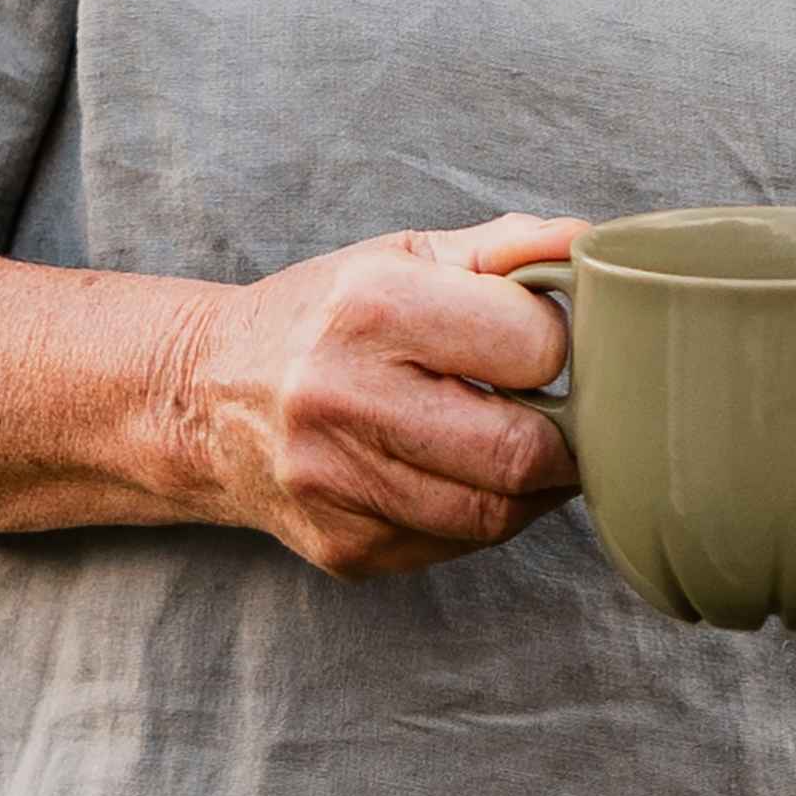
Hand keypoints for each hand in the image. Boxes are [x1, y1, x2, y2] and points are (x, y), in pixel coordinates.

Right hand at [157, 216, 581, 575]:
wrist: (202, 396)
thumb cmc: (324, 316)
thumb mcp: (402, 255)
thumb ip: (505, 249)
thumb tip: (594, 248)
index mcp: (371, 305)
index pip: (533, 347)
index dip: (562, 346)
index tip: (548, 345)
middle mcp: (343, 397)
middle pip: (522, 451)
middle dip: (565, 438)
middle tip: (564, 416)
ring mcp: (337, 484)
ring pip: (497, 515)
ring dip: (534, 487)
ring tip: (520, 444)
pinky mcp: (344, 548)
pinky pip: (457, 547)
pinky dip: (483, 515)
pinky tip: (463, 476)